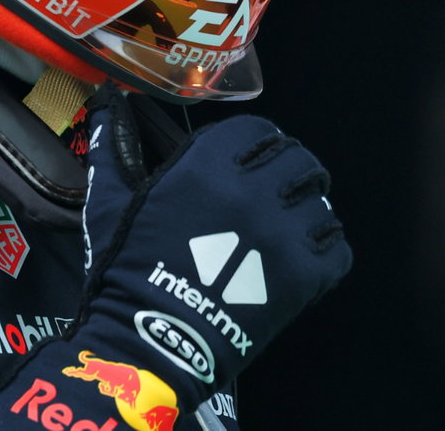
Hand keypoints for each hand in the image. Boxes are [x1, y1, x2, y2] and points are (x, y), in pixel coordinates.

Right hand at [72, 84, 350, 417]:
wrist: (153, 340)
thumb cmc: (127, 269)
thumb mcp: (111, 203)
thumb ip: (113, 149)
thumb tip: (106, 104)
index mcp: (208, 168)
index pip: (258, 131)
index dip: (255, 142)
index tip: (247, 158)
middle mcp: (255, 193)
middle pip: (299, 160)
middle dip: (289, 170)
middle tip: (273, 190)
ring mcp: (286, 235)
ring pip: (321, 202)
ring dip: (307, 209)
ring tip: (287, 226)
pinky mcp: (306, 277)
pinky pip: (338, 249)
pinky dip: (324, 250)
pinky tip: (301, 258)